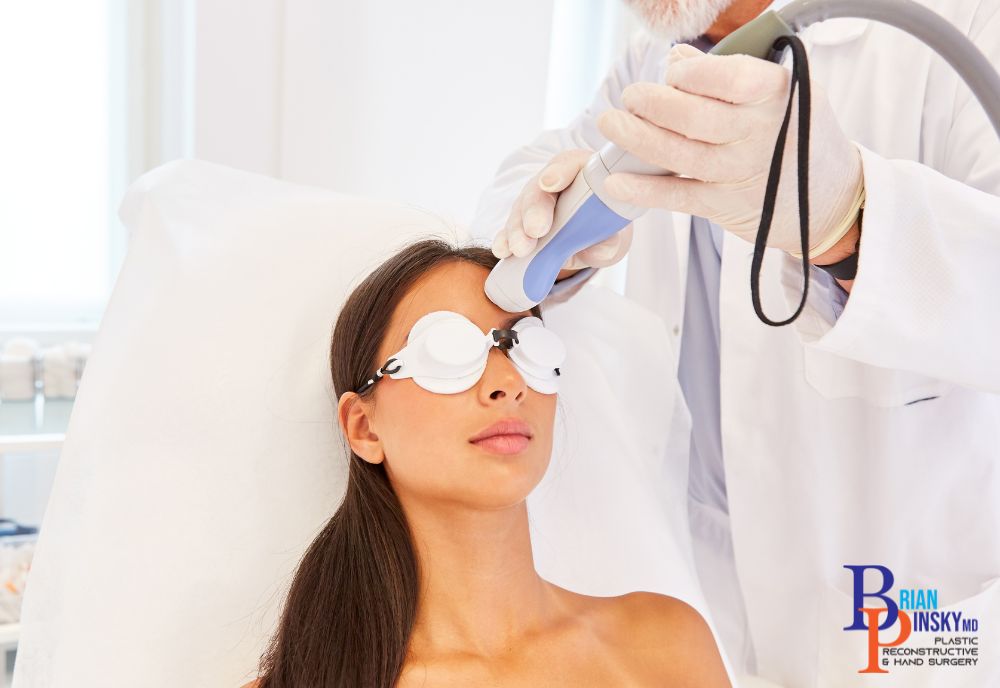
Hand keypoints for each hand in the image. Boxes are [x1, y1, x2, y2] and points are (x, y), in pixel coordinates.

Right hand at [491, 149, 633, 269]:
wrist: (592, 238)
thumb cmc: (606, 227)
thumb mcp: (616, 236)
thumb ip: (612, 242)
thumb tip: (599, 250)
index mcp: (582, 173)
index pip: (569, 163)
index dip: (560, 172)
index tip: (551, 184)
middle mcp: (553, 183)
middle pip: (539, 189)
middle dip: (535, 210)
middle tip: (536, 230)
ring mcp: (533, 203)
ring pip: (520, 211)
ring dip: (518, 230)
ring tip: (520, 249)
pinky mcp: (519, 223)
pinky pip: (508, 230)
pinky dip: (505, 241)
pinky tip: (502, 250)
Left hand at [596, 43, 863, 256]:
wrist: (828, 197)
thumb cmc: (794, 133)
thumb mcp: (778, 94)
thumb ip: (729, 75)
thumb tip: (677, 59)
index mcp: (778, 94)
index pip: (732, 80)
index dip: (694, 76)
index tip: (671, 72)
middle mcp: (762, 134)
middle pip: (697, 119)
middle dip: (653, 105)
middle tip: (629, 97)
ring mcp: (743, 173)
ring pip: (681, 155)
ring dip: (638, 139)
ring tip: (611, 124)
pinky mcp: (726, 205)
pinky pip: (679, 196)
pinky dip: (644, 190)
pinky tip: (616, 181)